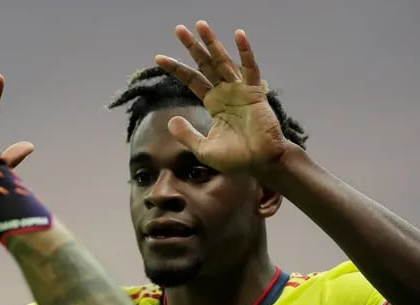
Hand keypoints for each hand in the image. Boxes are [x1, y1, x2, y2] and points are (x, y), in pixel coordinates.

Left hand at [155, 21, 286, 176]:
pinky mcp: (255, 92)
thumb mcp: (203, 149)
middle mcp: (225, 92)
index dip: (176, 68)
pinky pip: (250, 68)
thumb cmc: (236, 159)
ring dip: (212, 43)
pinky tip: (238, 35)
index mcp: (214, 102)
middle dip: (192, 47)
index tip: (158, 57)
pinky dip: (245, 52)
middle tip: (179, 29)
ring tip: (201, 25)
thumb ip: (187, 135)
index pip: (192, 80)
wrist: (260, 164)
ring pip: (224, 61)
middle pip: (205, 64)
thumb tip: (171, 121)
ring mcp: (240, 90)